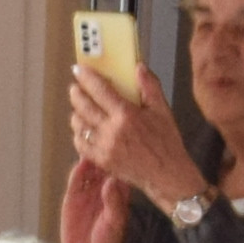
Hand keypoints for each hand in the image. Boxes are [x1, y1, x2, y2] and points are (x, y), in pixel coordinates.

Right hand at [55, 152, 130, 242]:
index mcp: (118, 194)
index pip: (120, 171)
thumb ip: (114, 202)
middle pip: (104, 166)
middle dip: (105, 153)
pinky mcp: (72, 196)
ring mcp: (87, 191)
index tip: (124, 145)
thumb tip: (111, 180)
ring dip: (90, 158)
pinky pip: (75, 180)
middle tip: (106, 139)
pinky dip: (78, 171)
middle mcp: (103, 189)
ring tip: (93, 146)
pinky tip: (81, 163)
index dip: (122, 158)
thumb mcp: (114, 222)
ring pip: (89, 170)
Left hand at [61, 62, 208, 214]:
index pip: (99, 90)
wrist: (167, 175)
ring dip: (76, 112)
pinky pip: (80, 144)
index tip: (79, 69)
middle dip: (76, 93)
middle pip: (83, 106)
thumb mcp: (163, 111)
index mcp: (126, 115)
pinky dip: (79, 134)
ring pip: (79, 125)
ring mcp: (104, 147)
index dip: (86, 77)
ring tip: (79, 107)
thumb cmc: (167, 143)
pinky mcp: (101, 161)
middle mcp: (111, 131)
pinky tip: (84, 128)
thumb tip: (138, 67)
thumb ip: (150, 87)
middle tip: (76, 87)